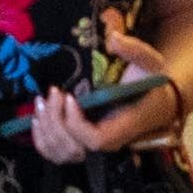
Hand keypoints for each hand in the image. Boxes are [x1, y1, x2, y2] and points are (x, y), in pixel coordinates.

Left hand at [34, 50, 180, 163]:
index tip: (69, 97)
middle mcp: (107, 142)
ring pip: (60, 153)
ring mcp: (93, 146)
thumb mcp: (150, 61)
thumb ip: (134, 50)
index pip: (95, 140)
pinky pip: (56, 153)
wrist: (155, 100)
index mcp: (123, 126)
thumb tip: (113, 39)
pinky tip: (37, 118)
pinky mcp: (82, 143)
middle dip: (56, 122)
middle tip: (53, 92)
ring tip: (41, 101)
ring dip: (45, 129)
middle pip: (73, 148)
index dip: (77, 124)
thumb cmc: (151, 81)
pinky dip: (41, 140)